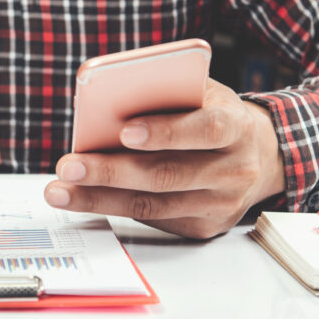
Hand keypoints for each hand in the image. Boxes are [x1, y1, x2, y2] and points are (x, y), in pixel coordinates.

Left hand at [45, 79, 285, 238]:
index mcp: (236, 126)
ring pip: (153, 204)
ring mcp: (220, 204)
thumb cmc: (212, 113)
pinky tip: (83, 199)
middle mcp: (233, 169)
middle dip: (111, 171)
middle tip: (68, 167)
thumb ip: (166, 92)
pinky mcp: (204, 226)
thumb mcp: (201, 92)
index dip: (166, 131)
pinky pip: (153, 219)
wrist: (258, 155)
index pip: (205, 129)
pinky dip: (113, 207)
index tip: (124, 130)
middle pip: (167, 174)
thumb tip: (104, 99)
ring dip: (100, 198)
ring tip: (60, 190)